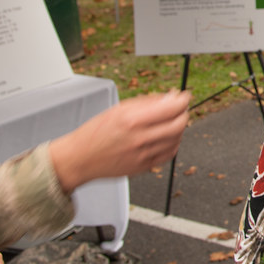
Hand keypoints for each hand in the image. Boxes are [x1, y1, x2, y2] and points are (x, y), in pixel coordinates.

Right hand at [49, 90, 190, 191]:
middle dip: (183, 113)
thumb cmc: (95, 133)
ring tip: (169, 122)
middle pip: (179, 124)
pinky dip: (173, 143)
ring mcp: (143, 155)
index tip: (184, 96)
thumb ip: (147, 102)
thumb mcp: (119, 109)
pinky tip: (165, 137)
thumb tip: (171, 97)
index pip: (171, 108)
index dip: (183, 100)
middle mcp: (139, 138)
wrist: (79, 159)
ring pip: (177, 139)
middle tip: (179, 108)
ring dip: (178, 127)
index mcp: (131, 120)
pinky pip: (169, 154)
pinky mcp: (144, 167)